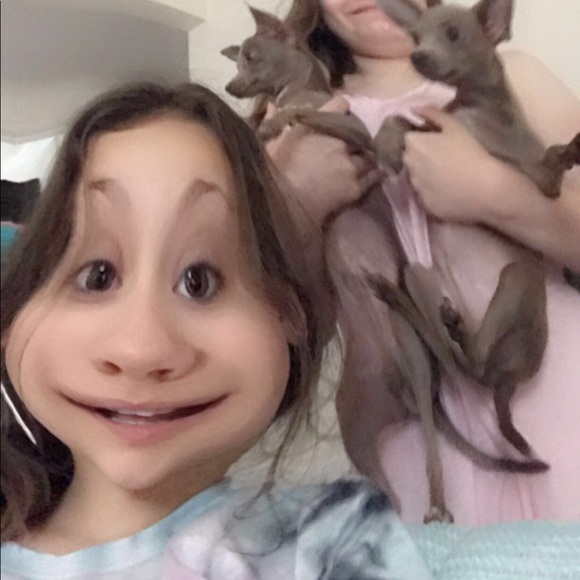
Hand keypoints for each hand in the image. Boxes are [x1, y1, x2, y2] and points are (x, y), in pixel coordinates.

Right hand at [265, 97, 381, 224]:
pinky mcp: (355, 186)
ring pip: (367, 155)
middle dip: (356, 135)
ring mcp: (350, 165)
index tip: (340, 111)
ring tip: (365, 158)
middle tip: (352, 142)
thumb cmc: (274, 173)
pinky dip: (375, 173)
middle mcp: (339, 142)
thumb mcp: (270, 145)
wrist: (287, 205)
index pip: (339, 105)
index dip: (340, 108)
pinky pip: (372, 176)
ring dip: (366, 155)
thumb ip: (274, 123)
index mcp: (318, 127)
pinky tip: (378, 172)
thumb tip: (271, 104)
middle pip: (357, 132)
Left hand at [403, 107, 499, 222]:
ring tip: (445, 175)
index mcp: (413, 145)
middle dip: (419, 156)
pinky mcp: (423, 205)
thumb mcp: (454, 127)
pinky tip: (447, 190)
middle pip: (408, 158)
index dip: (420, 138)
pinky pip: (423, 195)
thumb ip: (432, 114)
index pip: (407, 138)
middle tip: (440, 157)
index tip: (433, 140)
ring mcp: (414, 187)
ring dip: (423, 175)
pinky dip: (431, 192)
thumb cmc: (471, 153)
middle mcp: (408, 166)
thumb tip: (414, 108)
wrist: (484, 189)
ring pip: (414, 178)